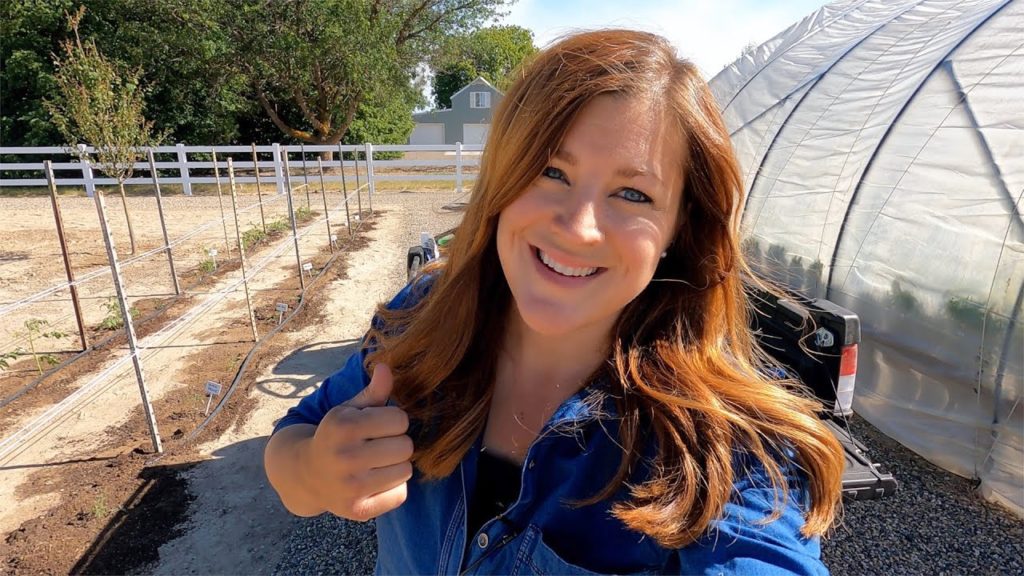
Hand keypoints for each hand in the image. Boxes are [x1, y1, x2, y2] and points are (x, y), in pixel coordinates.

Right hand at [304, 363, 413, 520]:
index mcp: (343, 426)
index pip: (400, 419)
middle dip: (397, 443)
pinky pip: (400, 495)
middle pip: (406, 446)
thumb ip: (372, 392)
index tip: (379, 426)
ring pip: (406, 471)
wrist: (304, 475)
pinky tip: (375, 482)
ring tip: (378, 463)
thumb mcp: (348, 410)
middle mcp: (345, 457)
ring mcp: (351, 486)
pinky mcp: (357, 510)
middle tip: (380, 446)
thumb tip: (387, 367)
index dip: (394, 421)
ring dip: (397, 466)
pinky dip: (393, 488)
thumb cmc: (334, 436)